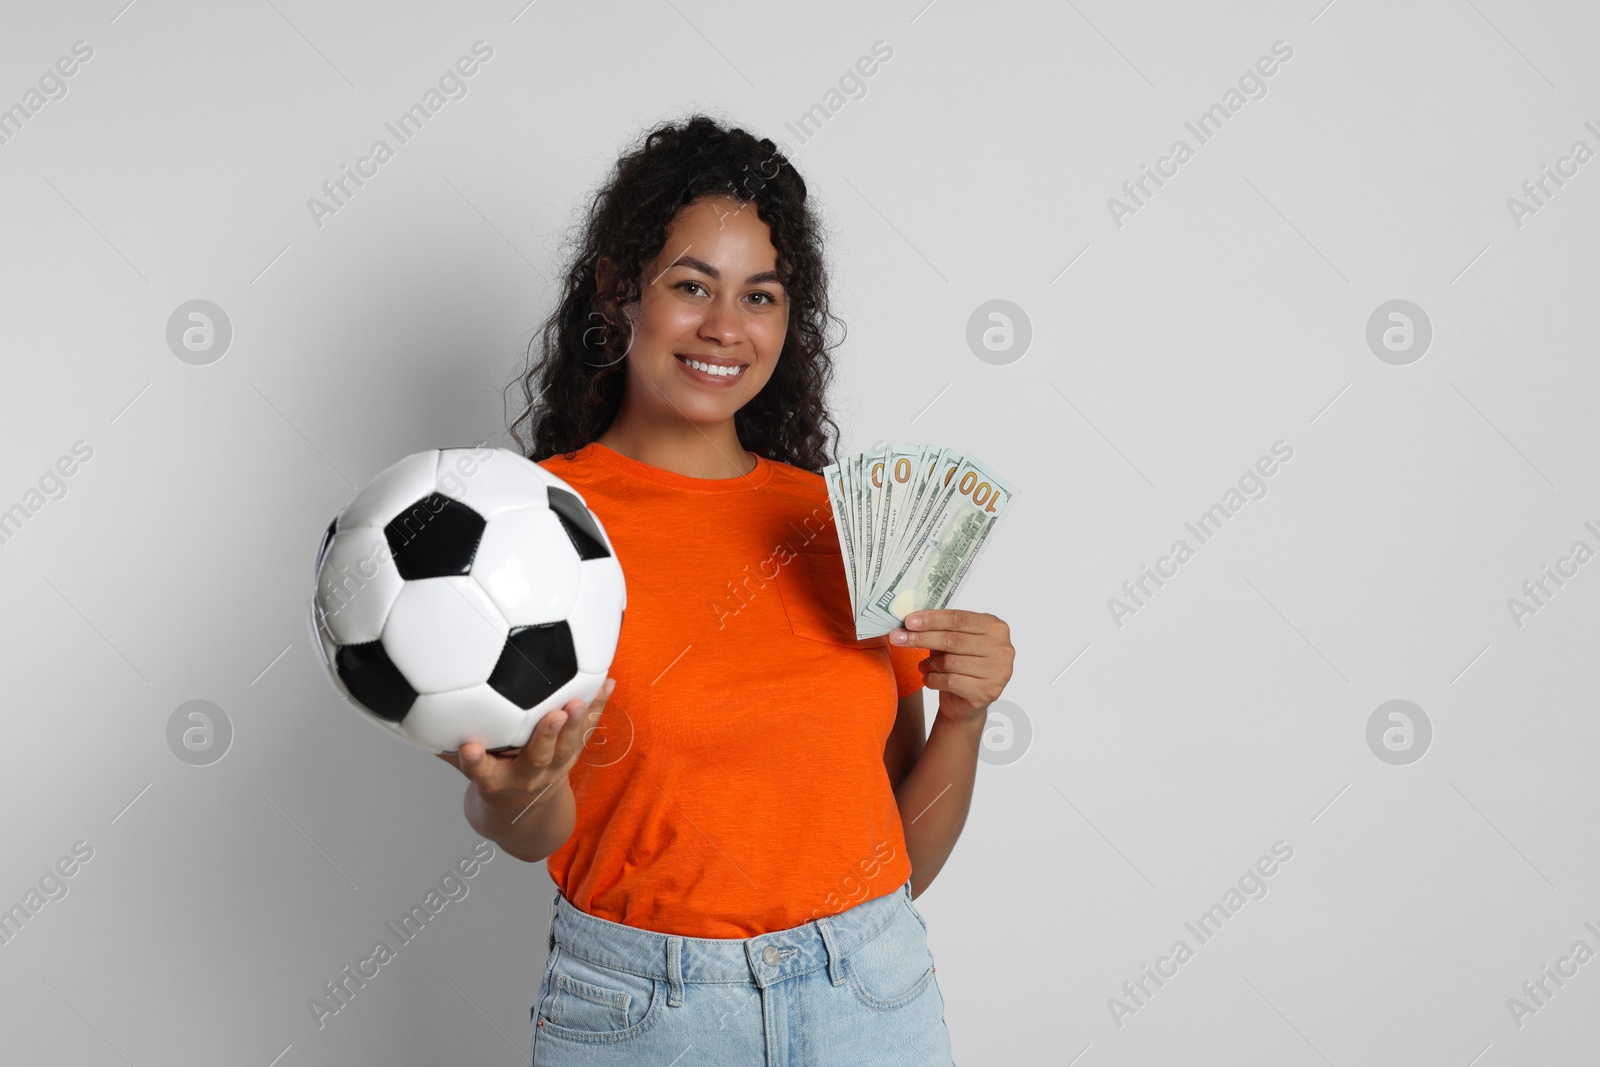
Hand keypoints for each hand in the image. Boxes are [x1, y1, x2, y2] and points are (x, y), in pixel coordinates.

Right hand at [436, 678, 615, 807]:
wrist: (527, 817)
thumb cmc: (492, 781)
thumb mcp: (466, 770)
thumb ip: (446, 745)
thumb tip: (406, 713)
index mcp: (495, 782)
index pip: (480, 772)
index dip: (474, 761)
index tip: (468, 748)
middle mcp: (526, 777)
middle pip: (536, 759)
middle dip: (545, 737)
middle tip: (552, 716)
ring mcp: (553, 768)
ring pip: (567, 747)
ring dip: (576, 723)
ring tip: (580, 701)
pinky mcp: (571, 755)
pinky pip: (586, 730)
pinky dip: (598, 706)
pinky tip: (608, 682)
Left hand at [889, 609, 1012, 725]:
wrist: (966, 701)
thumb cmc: (959, 663)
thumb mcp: (952, 640)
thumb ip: (940, 628)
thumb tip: (910, 620)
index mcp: (995, 627)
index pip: (958, 619)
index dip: (931, 619)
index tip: (908, 621)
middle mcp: (1002, 648)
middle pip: (952, 640)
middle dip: (920, 638)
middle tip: (897, 638)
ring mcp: (998, 671)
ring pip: (950, 662)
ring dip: (927, 664)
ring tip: (922, 666)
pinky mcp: (988, 691)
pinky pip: (950, 681)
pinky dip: (933, 680)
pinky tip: (928, 679)